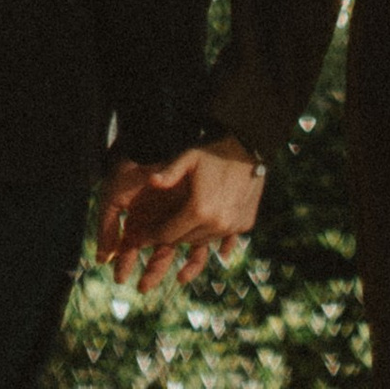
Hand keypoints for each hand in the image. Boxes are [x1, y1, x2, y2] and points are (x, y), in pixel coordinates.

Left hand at [95, 135, 264, 290]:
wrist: (250, 149)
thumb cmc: (214, 152)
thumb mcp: (188, 158)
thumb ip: (168, 173)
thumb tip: (151, 182)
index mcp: (198, 210)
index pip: (168, 234)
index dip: (153, 237)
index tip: (139, 240)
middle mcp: (216, 224)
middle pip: (185, 241)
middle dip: (170, 238)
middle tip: (158, 235)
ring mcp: (231, 227)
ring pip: (204, 241)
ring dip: (192, 237)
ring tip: (182, 230)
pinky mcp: (244, 225)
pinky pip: (225, 239)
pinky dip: (215, 237)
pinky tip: (211, 236)